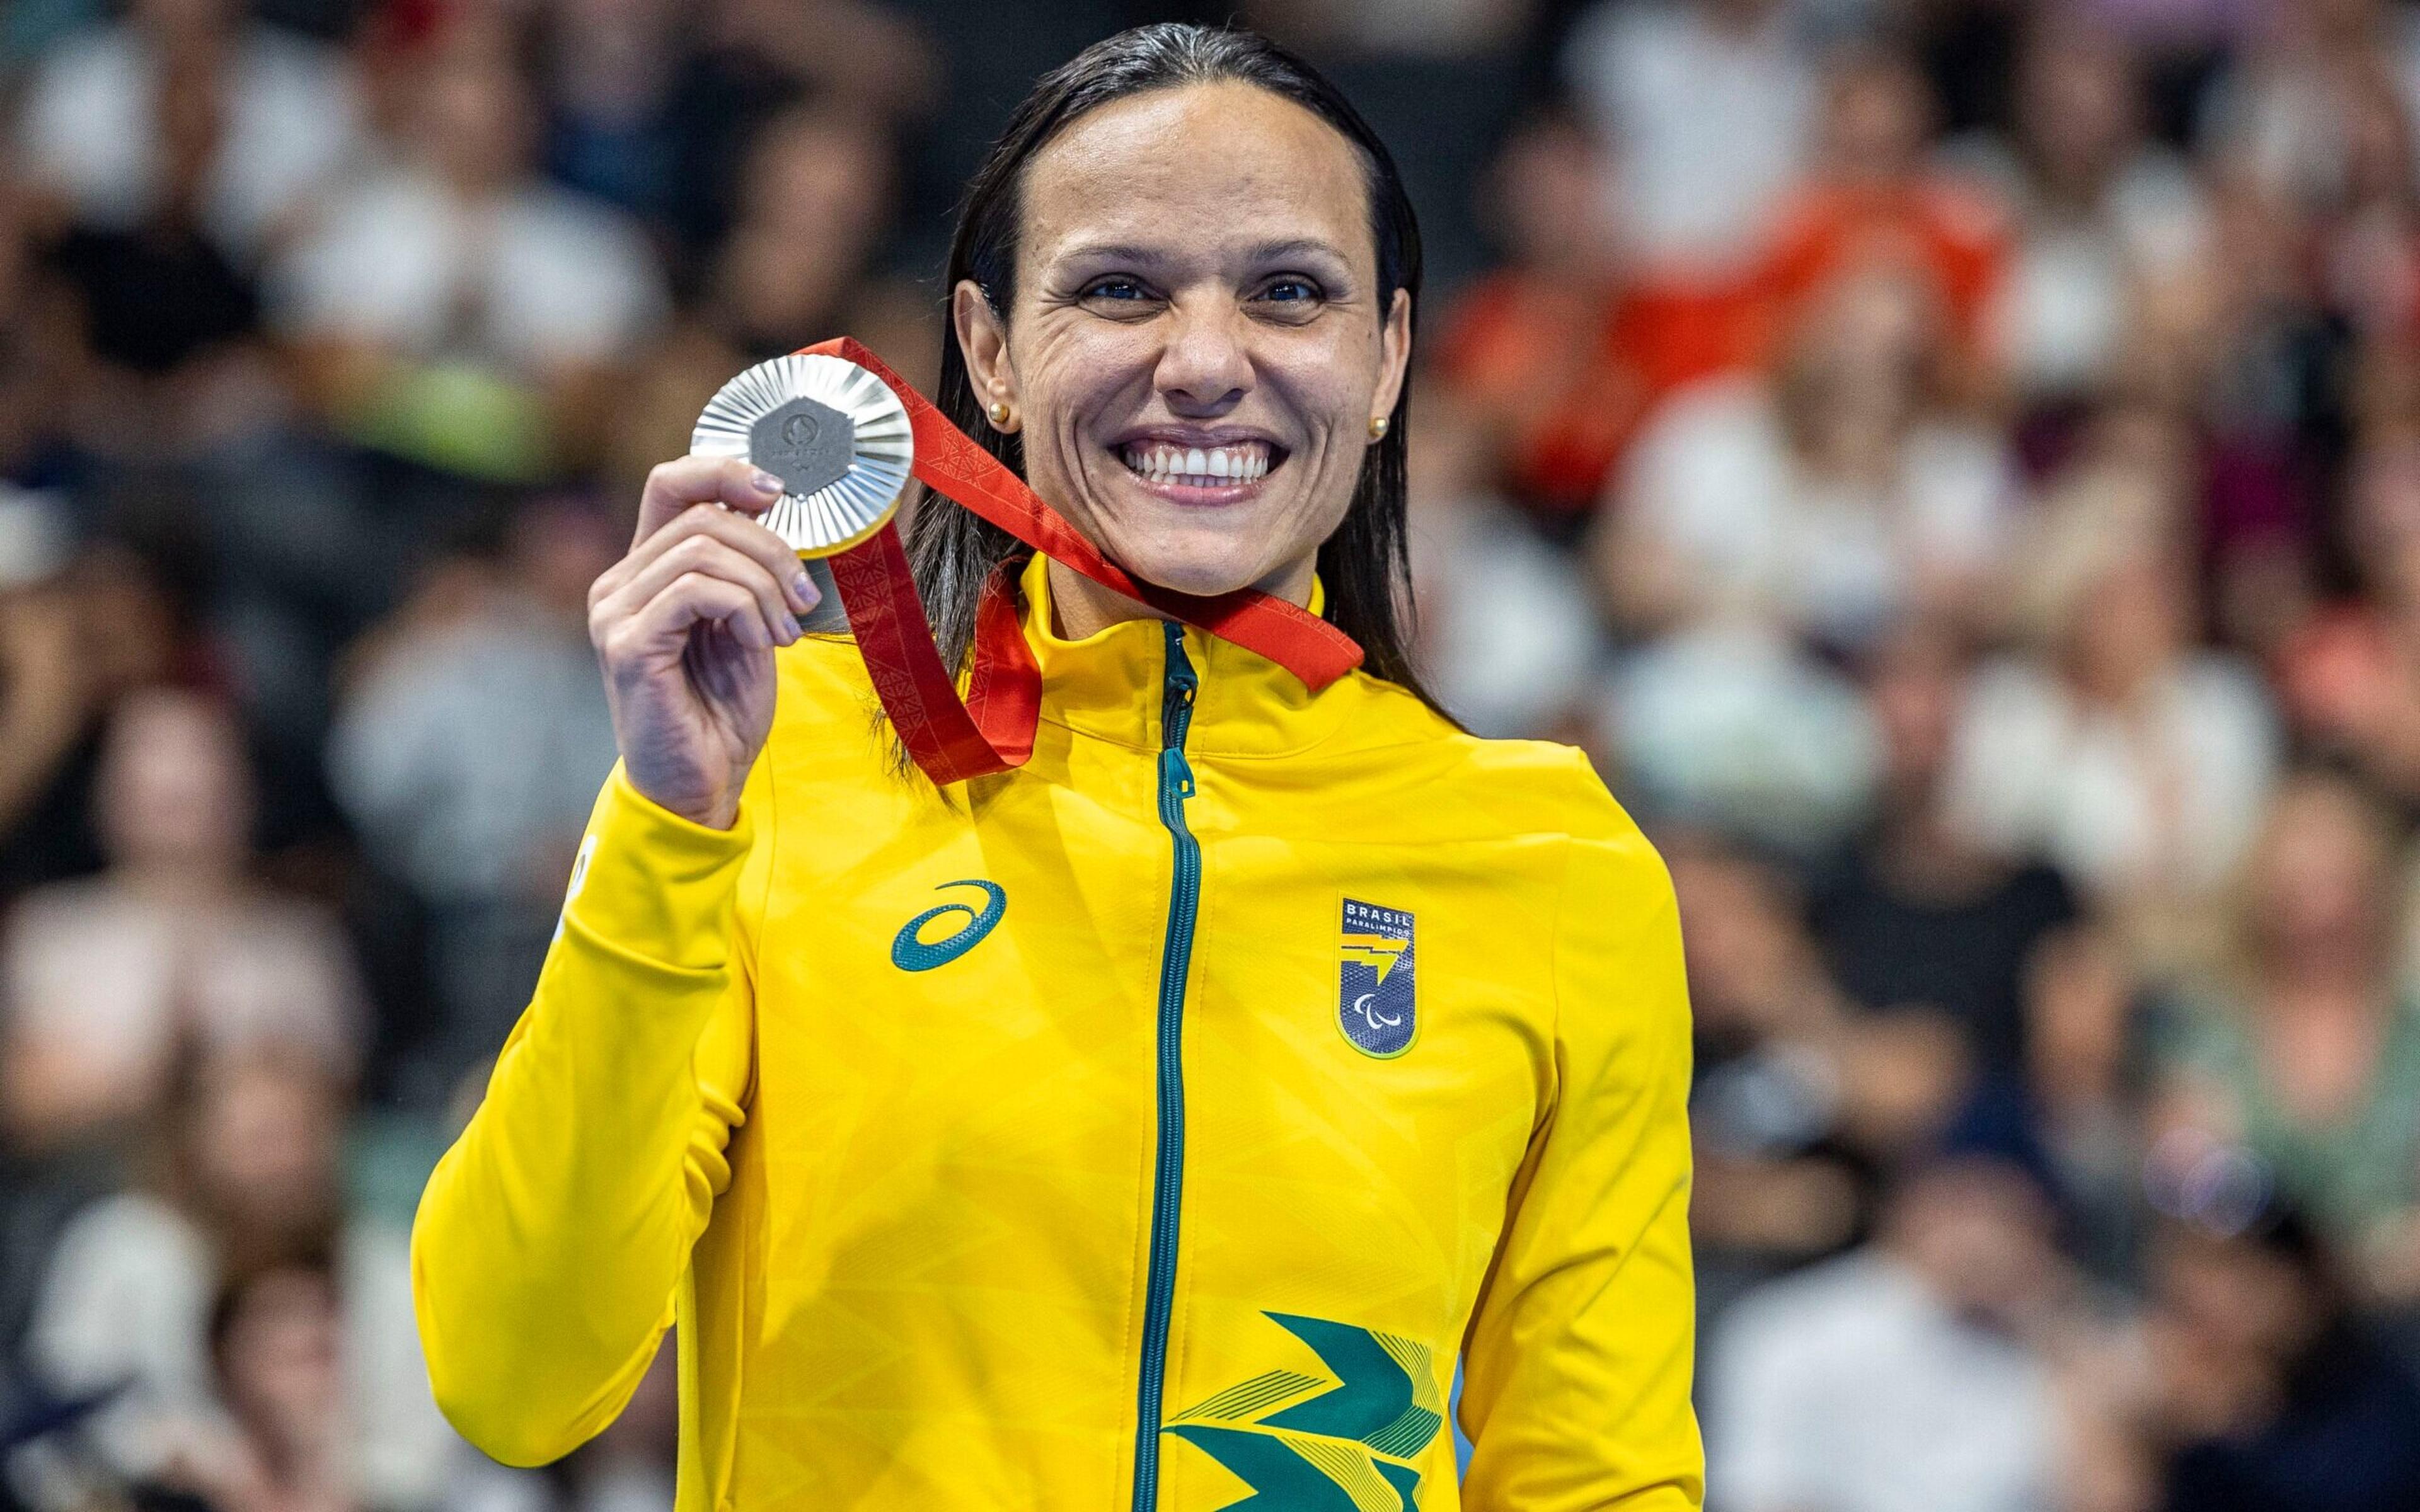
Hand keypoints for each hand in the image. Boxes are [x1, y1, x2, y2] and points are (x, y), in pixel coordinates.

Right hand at [589, 458, 818, 828]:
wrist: (701, 786)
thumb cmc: (721, 713)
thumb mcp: (744, 626)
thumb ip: (742, 572)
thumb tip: (767, 509)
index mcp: (644, 573)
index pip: (670, 485)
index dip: (723, 471)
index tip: (778, 491)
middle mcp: (619, 585)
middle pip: (702, 516)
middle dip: (770, 549)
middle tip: (804, 597)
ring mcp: (615, 613)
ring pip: (703, 550)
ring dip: (764, 586)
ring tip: (783, 632)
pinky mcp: (628, 644)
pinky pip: (697, 591)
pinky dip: (745, 611)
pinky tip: (761, 645)